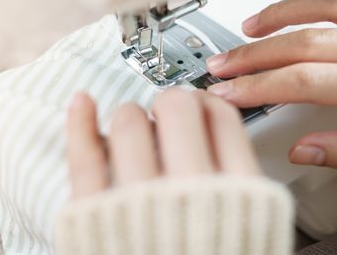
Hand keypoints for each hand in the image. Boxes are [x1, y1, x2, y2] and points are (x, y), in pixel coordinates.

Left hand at [66, 89, 259, 198]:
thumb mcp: (256, 233)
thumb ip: (251, 196)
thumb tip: (237, 151)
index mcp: (236, 198)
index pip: (223, 119)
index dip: (209, 103)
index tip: (201, 103)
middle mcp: (189, 192)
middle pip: (178, 109)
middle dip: (173, 104)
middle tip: (169, 113)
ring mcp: (138, 200)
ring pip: (130, 123)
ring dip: (131, 116)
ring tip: (134, 126)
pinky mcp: (96, 216)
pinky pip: (84, 158)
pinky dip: (80, 122)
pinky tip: (82, 102)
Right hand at [206, 0, 336, 178]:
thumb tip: (305, 150)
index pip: (305, 81)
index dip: (258, 87)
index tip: (228, 92)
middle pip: (305, 39)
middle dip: (254, 53)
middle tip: (222, 63)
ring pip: (328, 3)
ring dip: (281, 14)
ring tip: (250, 27)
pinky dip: (322, 0)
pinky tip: (305, 10)